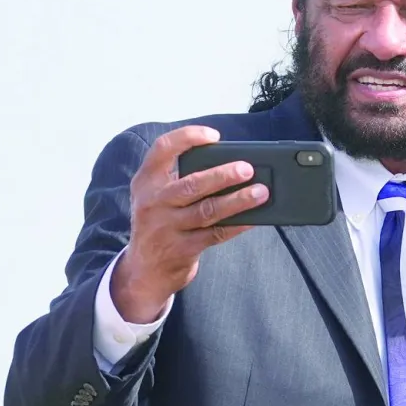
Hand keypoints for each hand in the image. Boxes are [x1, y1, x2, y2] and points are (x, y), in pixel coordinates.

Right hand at [110, 125, 267, 322]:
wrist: (144, 270)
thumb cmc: (160, 223)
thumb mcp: (157, 197)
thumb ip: (180, 179)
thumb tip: (229, 166)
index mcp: (146, 181)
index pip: (162, 149)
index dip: (188, 137)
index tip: (214, 136)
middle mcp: (153, 202)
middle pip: (191, 184)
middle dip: (222, 175)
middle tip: (248, 168)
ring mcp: (166, 227)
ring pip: (207, 210)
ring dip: (238, 200)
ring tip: (261, 192)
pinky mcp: (182, 249)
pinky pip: (216, 233)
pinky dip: (238, 224)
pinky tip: (254, 217)